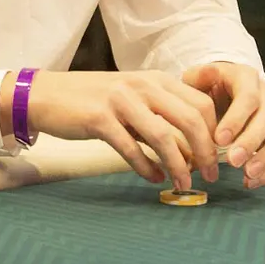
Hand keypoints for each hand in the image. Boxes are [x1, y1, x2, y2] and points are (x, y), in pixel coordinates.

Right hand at [21, 70, 220, 190]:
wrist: (47, 95)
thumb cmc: (93, 99)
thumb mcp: (132, 99)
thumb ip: (159, 116)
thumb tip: (192, 149)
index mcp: (155, 79)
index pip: (201, 103)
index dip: (215, 132)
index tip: (217, 156)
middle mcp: (142, 86)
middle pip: (190, 119)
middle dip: (206, 152)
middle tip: (210, 174)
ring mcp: (121, 101)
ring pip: (164, 137)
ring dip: (179, 165)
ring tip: (184, 184)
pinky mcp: (100, 119)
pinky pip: (132, 149)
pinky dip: (147, 168)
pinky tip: (154, 179)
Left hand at [182, 63, 264, 187]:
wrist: (221, 91)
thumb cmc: (206, 87)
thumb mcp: (197, 78)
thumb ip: (199, 76)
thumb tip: (208, 72)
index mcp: (246, 77)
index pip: (249, 96)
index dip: (237, 119)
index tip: (219, 140)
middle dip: (251, 142)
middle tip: (233, 161)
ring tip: (247, 175)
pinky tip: (251, 182)